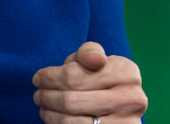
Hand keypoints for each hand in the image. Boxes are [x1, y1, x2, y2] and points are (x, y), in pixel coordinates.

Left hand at [32, 42, 146, 122]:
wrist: (119, 106)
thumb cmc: (100, 77)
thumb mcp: (94, 60)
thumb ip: (88, 53)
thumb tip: (96, 60)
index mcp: (127, 72)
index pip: (74, 76)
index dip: (49, 78)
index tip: (37, 79)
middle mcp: (132, 99)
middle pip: (71, 101)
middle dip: (47, 97)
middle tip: (37, 95)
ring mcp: (127, 123)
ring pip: (72, 122)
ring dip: (50, 114)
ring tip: (43, 108)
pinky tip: (54, 119)